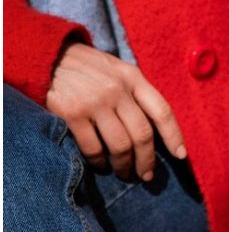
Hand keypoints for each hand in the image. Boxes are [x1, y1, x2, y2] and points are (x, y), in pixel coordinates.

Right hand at [46, 42, 186, 180]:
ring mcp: (95, 102)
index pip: (162, 110)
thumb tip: (154, 128)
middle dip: (147, 160)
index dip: (174, 136)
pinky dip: (99, 162)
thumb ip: (134, 92)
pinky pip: (93, 148)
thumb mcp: (116, 70)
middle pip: (143, 134)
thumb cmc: (86, 67)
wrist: (45, 55)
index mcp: (133, 78)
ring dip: (124, 165)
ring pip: (120, 145)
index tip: (180, 155)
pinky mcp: (72, 114)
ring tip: (123, 173)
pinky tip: (100, 165)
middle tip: (145, 175)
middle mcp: (118, 89)